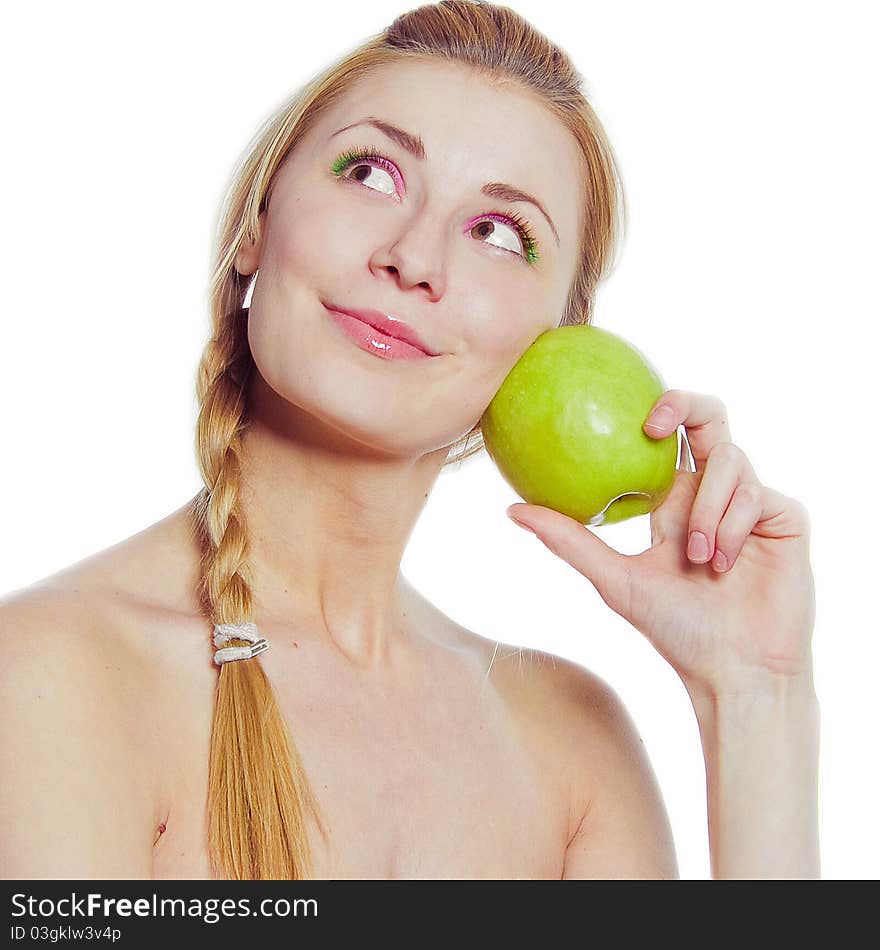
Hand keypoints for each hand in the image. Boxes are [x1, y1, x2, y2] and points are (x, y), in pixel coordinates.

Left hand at [506, 390, 814, 695]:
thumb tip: (511, 509)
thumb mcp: (614, 579)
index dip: (657, 409)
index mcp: (677, 498)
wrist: (733, 670)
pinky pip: (760, 495)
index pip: (669, 435)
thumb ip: (569, 540)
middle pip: (711, 419)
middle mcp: (714, 492)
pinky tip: (725, 565)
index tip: (633, 419)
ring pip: (733, 462)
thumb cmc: (675, 629)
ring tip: (698, 560)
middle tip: (653, 424)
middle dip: (687, 405)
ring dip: (708, 509)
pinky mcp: (785, 518)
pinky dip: (736, 526)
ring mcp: (752, 503)